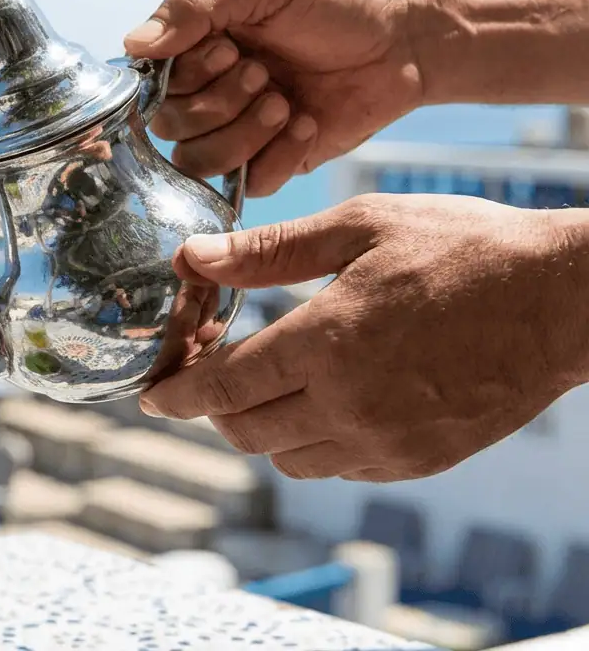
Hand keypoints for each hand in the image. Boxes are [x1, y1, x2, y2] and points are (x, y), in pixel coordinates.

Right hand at [124, 0, 425, 196]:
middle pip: (171, 127)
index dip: (184, 76)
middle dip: (217, 102)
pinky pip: (248, 184)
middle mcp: (210, 91)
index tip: (228, 47)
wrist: (410, 35)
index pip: (152, 83)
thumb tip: (133, 45)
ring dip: (241, 133)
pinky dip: (278, 154)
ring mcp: (240, 131)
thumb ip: (193, 4)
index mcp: (197, 45)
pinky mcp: (275, 163)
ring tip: (284, 101)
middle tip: (263, 72)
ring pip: (199, 163)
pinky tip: (308, 122)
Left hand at [139, 194, 588, 481]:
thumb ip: (267, 252)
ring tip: (270, 385)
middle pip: (244, 432)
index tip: (151, 394)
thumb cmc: (465, 249)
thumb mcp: (359, 229)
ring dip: (262, 429)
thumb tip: (191, 257)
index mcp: (326, 344)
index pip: (221, 387)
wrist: (565, 299)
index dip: (176, 393)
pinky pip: (338, 467)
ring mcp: (386, 441)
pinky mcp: (418, 460)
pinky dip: (314, 444)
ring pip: (288, 459)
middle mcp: (349, 405)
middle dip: (213, 408)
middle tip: (209, 377)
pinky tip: (327, 401)